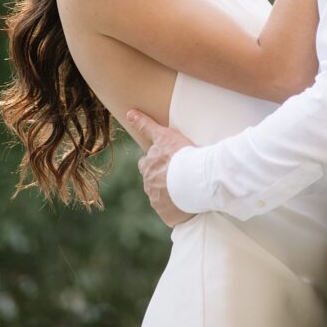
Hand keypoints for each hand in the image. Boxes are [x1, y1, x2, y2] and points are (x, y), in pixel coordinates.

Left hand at [126, 109, 196, 227]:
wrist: (197, 179)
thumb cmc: (185, 154)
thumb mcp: (165, 134)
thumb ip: (146, 125)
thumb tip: (129, 112)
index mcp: (149, 164)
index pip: (145, 163)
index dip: (153, 163)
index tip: (160, 165)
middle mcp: (149, 181)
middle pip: (151, 180)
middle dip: (159, 178)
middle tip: (176, 176)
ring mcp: (156, 198)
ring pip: (159, 196)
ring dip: (168, 194)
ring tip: (186, 192)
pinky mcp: (165, 213)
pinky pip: (169, 213)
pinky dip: (176, 210)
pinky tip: (187, 207)